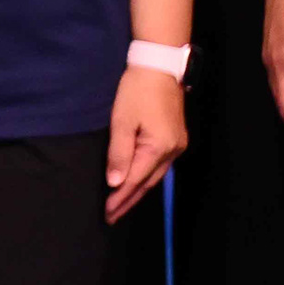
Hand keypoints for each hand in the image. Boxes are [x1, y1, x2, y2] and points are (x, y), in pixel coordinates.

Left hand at [110, 64, 190, 219]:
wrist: (158, 68)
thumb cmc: (136, 91)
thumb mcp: (121, 121)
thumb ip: (119, 153)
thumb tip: (115, 183)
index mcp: (159, 148)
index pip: (135, 180)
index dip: (120, 198)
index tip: (107, 213)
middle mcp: (172, 151)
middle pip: (147, 183)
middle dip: (128, 200)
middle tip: (111, 216)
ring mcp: (177, 146)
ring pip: (154, 176)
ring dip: (137, 191)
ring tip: (121, 205)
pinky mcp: (175, 139)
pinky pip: (158, 165)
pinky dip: (145, 176)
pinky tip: (136, 182)